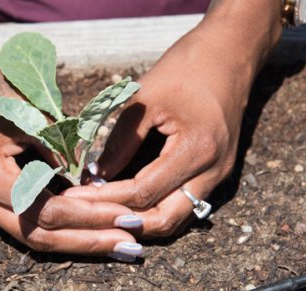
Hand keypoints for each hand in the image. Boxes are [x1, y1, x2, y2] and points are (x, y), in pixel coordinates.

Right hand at [0, 54, 143, 257]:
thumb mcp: (32, 114)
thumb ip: (60, 151)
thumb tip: (93, 185)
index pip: (46, 211)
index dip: (90, 217)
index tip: (126, 216)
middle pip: (39, 237)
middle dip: (88, 242)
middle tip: (131, 247)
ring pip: (33, 237)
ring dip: (77, 241)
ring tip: (117, 245)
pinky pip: (26, 224)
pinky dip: (59, 228)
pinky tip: (89, 230)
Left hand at [64, 19, 267, 236]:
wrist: (229, 54)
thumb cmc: (186, 69)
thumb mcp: (145, 99)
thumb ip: (120, 140)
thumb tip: (95, 174)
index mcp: (197, 150)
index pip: (144, 192)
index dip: (107, 198)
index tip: (76, 196)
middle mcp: (213, 171)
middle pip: (166, 220)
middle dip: (125, 222)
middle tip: (89, 215)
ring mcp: (218, 175)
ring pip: (177, 218)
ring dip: (141, 222)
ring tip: (106, 214)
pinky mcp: (215, 172)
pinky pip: (184, 204)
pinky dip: (157, 210)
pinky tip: (131, 204)